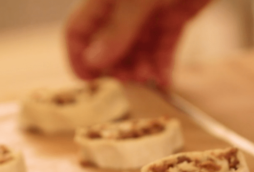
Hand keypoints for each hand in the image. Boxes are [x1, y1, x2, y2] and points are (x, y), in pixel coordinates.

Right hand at [64, 0, 210, 87]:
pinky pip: (163, 45)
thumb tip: (93, 61)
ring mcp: (150, 10)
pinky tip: (164, 80)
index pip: (78, 29)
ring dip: (140, 67)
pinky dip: (163, 63)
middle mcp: (124, 5)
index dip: (78, 57)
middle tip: (126, 82)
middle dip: (116, 65)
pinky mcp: (175, 15)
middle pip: (109, 43)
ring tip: (147, 79)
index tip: (89, 82)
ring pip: (137, 48)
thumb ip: (118, 29)